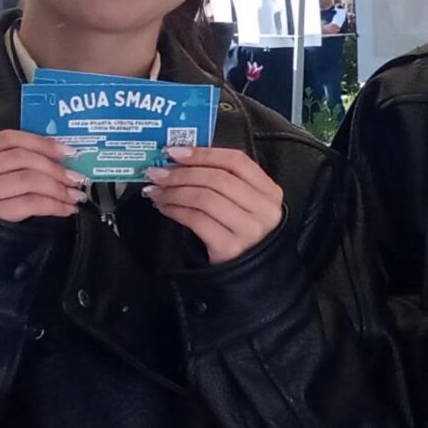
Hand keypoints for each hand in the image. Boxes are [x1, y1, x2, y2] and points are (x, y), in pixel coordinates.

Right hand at [0, 129, 84, 223]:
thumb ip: (2, 172)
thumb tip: (52, 163)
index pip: (6, 139)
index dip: (41, 142)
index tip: (67, 151)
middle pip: (20, 158)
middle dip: (55, 167)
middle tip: (76, 177)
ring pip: (27, 179)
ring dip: (58, 187)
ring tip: (74, 195)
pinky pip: (28, 204)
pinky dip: (54, 205)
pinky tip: (65, 210)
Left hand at [144, 145, 285, 264]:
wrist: (252, 274)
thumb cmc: (243, 233)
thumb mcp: (246, 204)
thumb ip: (226, 183)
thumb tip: (182, 162)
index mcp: (269, 191)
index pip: (237, 161)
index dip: (204, 153)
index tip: (176, 152)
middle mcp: (263, 209)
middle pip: (217, 178)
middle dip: (182, 173)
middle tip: (158, 173)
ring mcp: (248, 229)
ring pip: (204, 198)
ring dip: (174, 191)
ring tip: (157, 191)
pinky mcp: (229, 247)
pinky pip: (196, 220)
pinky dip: (175, 210)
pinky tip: (165, 207)